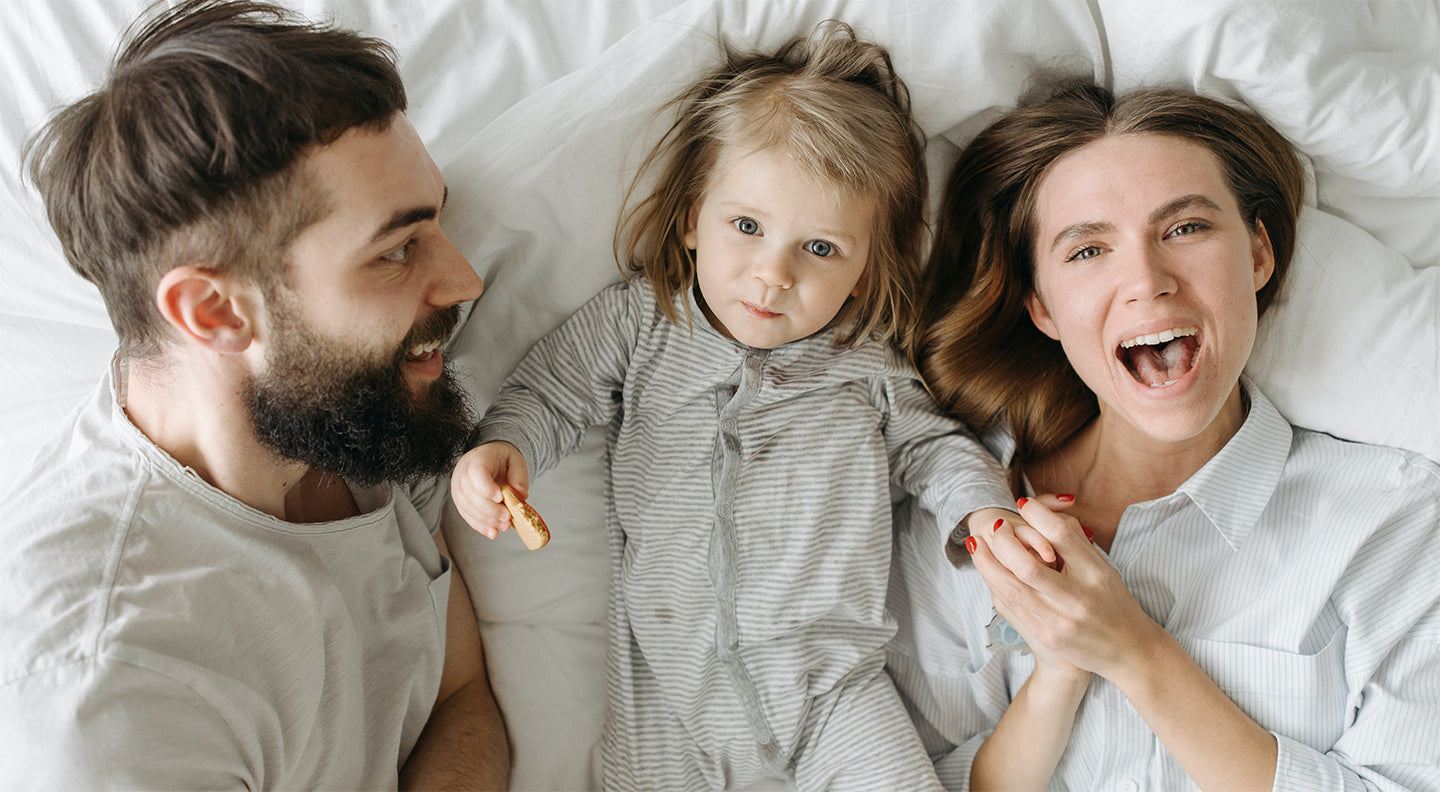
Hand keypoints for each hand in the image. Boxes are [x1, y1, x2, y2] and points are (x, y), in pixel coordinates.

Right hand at [450, 442, 528, 538]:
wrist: (490, 458)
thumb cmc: (503, 460)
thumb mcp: (517, 462)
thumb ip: (519, 478)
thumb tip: (520, 497)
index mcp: (478, 458)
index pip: (476, 473)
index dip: (486, 488)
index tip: (500, 498)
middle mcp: (463, 472)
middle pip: (471, 494)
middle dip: (490, 510)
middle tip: (507, 517)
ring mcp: (458, 487)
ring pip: (467, 507)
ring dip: (486, 520)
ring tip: (504, 525)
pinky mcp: (459, 501)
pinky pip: (467, 515)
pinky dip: (480, 526)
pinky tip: (493, 532)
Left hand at [969, 497, 1161, 680]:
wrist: (1128, 651)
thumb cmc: (1112, 601)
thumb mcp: (1102, 567)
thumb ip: (1074, 540)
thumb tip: (1040, 510)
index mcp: (1095, 574)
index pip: (1061, 535)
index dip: (1037, 515)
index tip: (1022, 503)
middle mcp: (1078, 598)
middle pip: (1028, 566)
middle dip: (1004, 542)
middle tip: (996, 526)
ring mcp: (1060, 622)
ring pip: (1012, 588)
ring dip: (987, 564)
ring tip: (977, 544)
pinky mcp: (1046, 636)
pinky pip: (1011, 607)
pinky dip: (995, 584)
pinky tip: (987, 570)